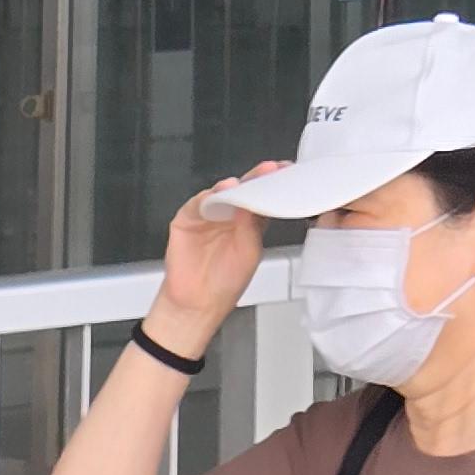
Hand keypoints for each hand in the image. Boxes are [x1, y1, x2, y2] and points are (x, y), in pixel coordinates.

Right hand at [149, 176, 271, 347]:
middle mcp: (230, 212)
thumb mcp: (249, 252)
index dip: (274, 183)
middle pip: (244, 187)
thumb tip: (254, 203)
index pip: (263, 194)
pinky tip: (218, 195)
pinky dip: (208, 197)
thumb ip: (252, 226)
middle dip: (257, 177)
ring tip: (243, 183)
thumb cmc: (226, 282)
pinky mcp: (187, 218)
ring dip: (233, 184)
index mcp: (250, 218)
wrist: (197, 305)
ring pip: (221, 190)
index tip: (286, 172)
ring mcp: (208, 213)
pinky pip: (198, 202)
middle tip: (269, 169)